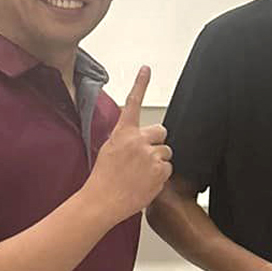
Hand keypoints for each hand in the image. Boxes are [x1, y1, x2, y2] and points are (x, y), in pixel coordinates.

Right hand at [85, 66, 172, 225]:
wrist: (102, 201)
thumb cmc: (103, 179)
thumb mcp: (109, 150)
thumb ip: (125, 139)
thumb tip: (135, 137)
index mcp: (123, 133)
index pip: (133, 103)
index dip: (140, 84)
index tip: (146, 69)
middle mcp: (138, 141)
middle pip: (161, 131)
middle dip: (156, 142)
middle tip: (144, 157)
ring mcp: (151, 156)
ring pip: (166, 152)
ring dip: (158, 161)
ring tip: (141, 173)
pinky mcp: (160, 171)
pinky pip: (169, 169)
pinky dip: (161, 176)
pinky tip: (146, 182)